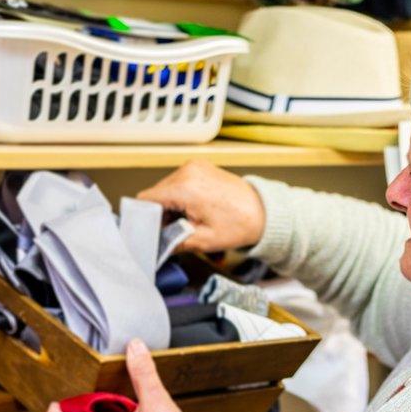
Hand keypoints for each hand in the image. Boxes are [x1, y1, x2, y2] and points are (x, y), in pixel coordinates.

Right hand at [137, 160, 265, 252]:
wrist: (264, 212)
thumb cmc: (241, 223)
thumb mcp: (203, 241)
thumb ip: (174, 242)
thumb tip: (156, 245)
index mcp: (186, 187)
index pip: (147, 199)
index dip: (146, 218)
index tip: (151, 231)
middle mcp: (188, 171)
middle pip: (156, 194)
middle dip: (161, 214)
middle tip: (174, 230)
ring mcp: (195, 166)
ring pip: (166, 188)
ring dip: (171, 205)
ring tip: (189, 220)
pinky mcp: (201, 167)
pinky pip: (179, 182)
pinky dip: (181, 197)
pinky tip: (194, 210)